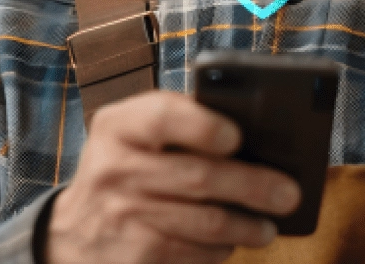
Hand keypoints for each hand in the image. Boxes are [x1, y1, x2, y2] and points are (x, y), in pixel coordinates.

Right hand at [43, 91, 300, 263]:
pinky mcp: (135, 255)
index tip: (237, 136)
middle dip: (252, 186)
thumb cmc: (123, 172)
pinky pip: (195, 253)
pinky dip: (221, 250)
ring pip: (205, 222)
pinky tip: (232, 243)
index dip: (203, 125)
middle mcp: (114, 168)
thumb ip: (177, 126)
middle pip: (198, 176)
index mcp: (117, 125)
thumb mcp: (132, 137)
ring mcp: (123, 215)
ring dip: (247, 226)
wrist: (74, 233)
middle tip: (289, 193)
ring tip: (269, 225)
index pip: (161, 115)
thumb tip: (252, 139)